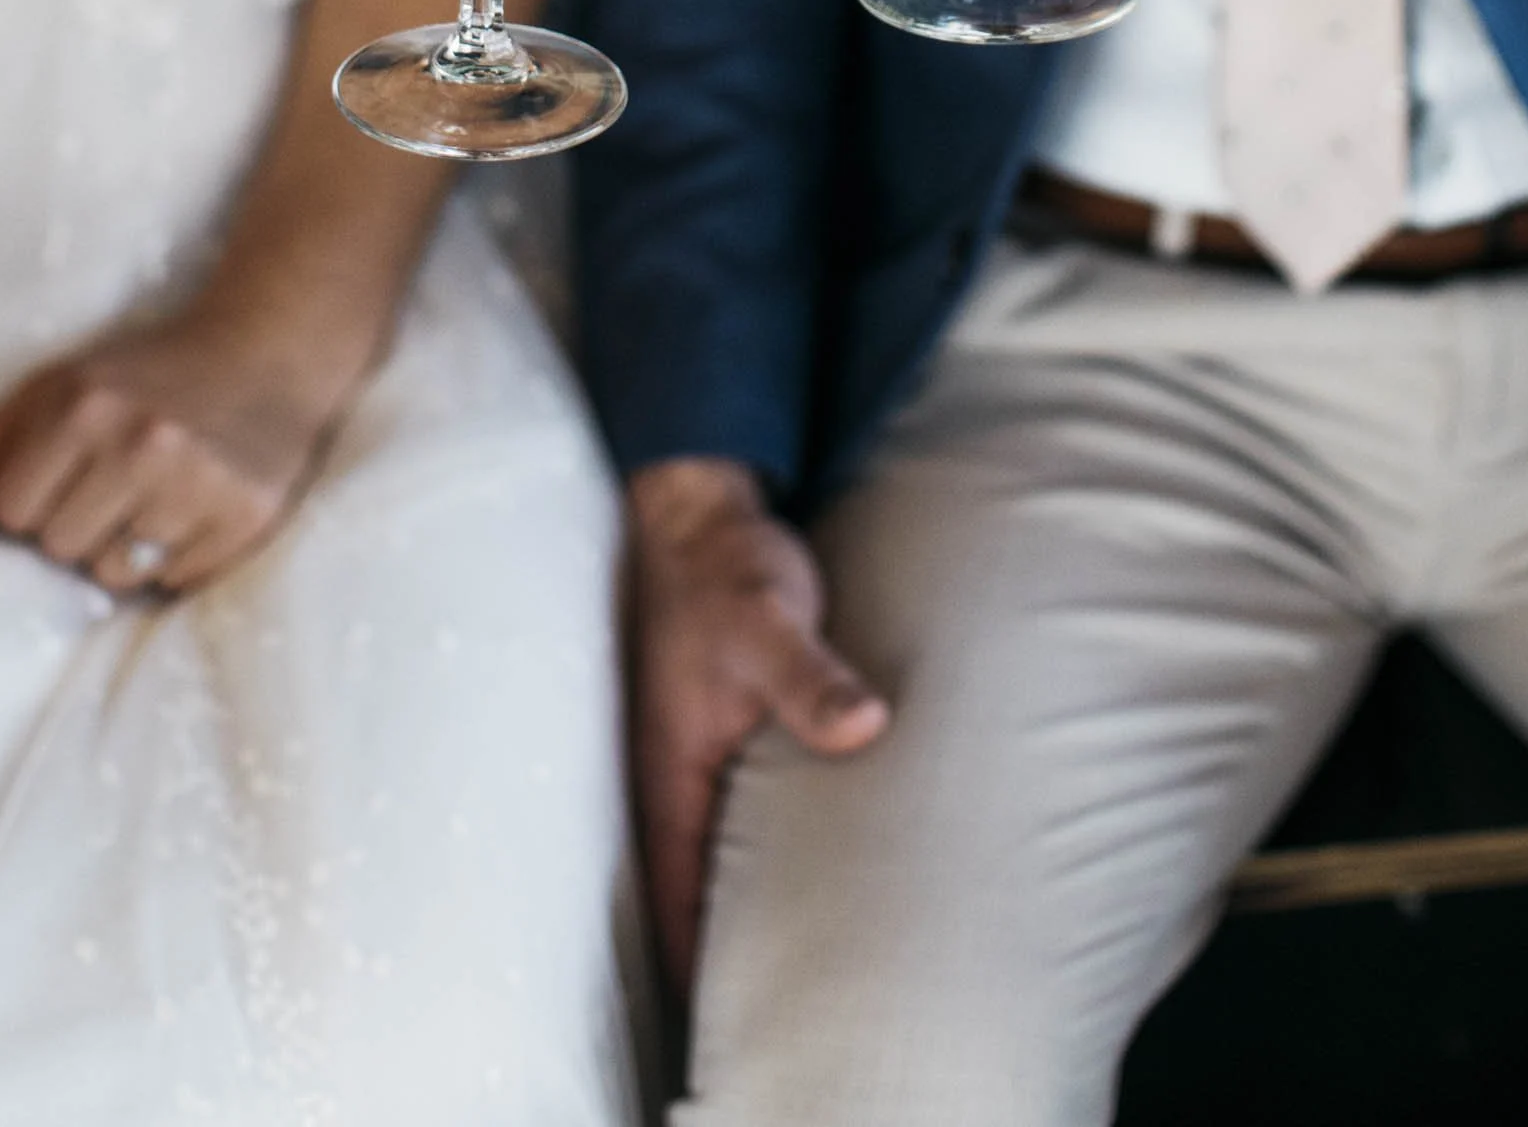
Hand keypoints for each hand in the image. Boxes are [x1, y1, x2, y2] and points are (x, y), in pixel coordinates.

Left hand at [0, 303, 352, 595]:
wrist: (267, 351)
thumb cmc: (145, 373)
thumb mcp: (58, 384)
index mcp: (84, 406)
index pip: (12, 513)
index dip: (31, 502)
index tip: (63, 477)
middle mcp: (142, 445)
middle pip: (60, 550)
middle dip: (76, 528)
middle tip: (115, 485)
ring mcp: (197, 486)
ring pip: (115, 576)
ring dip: (124, 550)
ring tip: (152, 500)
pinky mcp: (245, 518)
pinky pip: (174, 583)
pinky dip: (175, 559)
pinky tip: (191, 510)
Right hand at [627, 460, 888, 988]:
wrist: (699, 506)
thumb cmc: (726, 566)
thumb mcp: (769, 617)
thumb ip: (810, 677)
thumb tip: (861, 726)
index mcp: (667, 771)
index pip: (676, 902)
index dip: (702, 969)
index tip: (740, 1020)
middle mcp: (666, 776)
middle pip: (689, 892)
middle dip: (724, 951)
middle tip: (783, 1006)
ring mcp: (685, 756)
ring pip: (707, 856)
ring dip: (738, 900)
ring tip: (794, 956)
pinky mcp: (710, 733)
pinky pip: (726, 816)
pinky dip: (750, 850)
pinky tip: (794, 864)